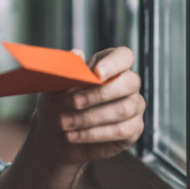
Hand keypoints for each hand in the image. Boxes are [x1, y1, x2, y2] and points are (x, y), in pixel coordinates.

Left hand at [31, 47, 144, 167]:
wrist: (56, 134)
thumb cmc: (59, 105)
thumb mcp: (57, 88)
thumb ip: (68, 72)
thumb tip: (76, 53)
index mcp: (109, 66)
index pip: (124, 56)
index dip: (114, 63)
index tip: (96, 73)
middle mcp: (127, 84)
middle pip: (129, 83)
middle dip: (100, 94)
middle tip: (74, 102)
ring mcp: (133, 107)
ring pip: (123, 109)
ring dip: (90, 117)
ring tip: (66, 122)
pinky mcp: (132, 129)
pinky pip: (120, 130)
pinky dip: (93, 133)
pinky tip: (74, 135)